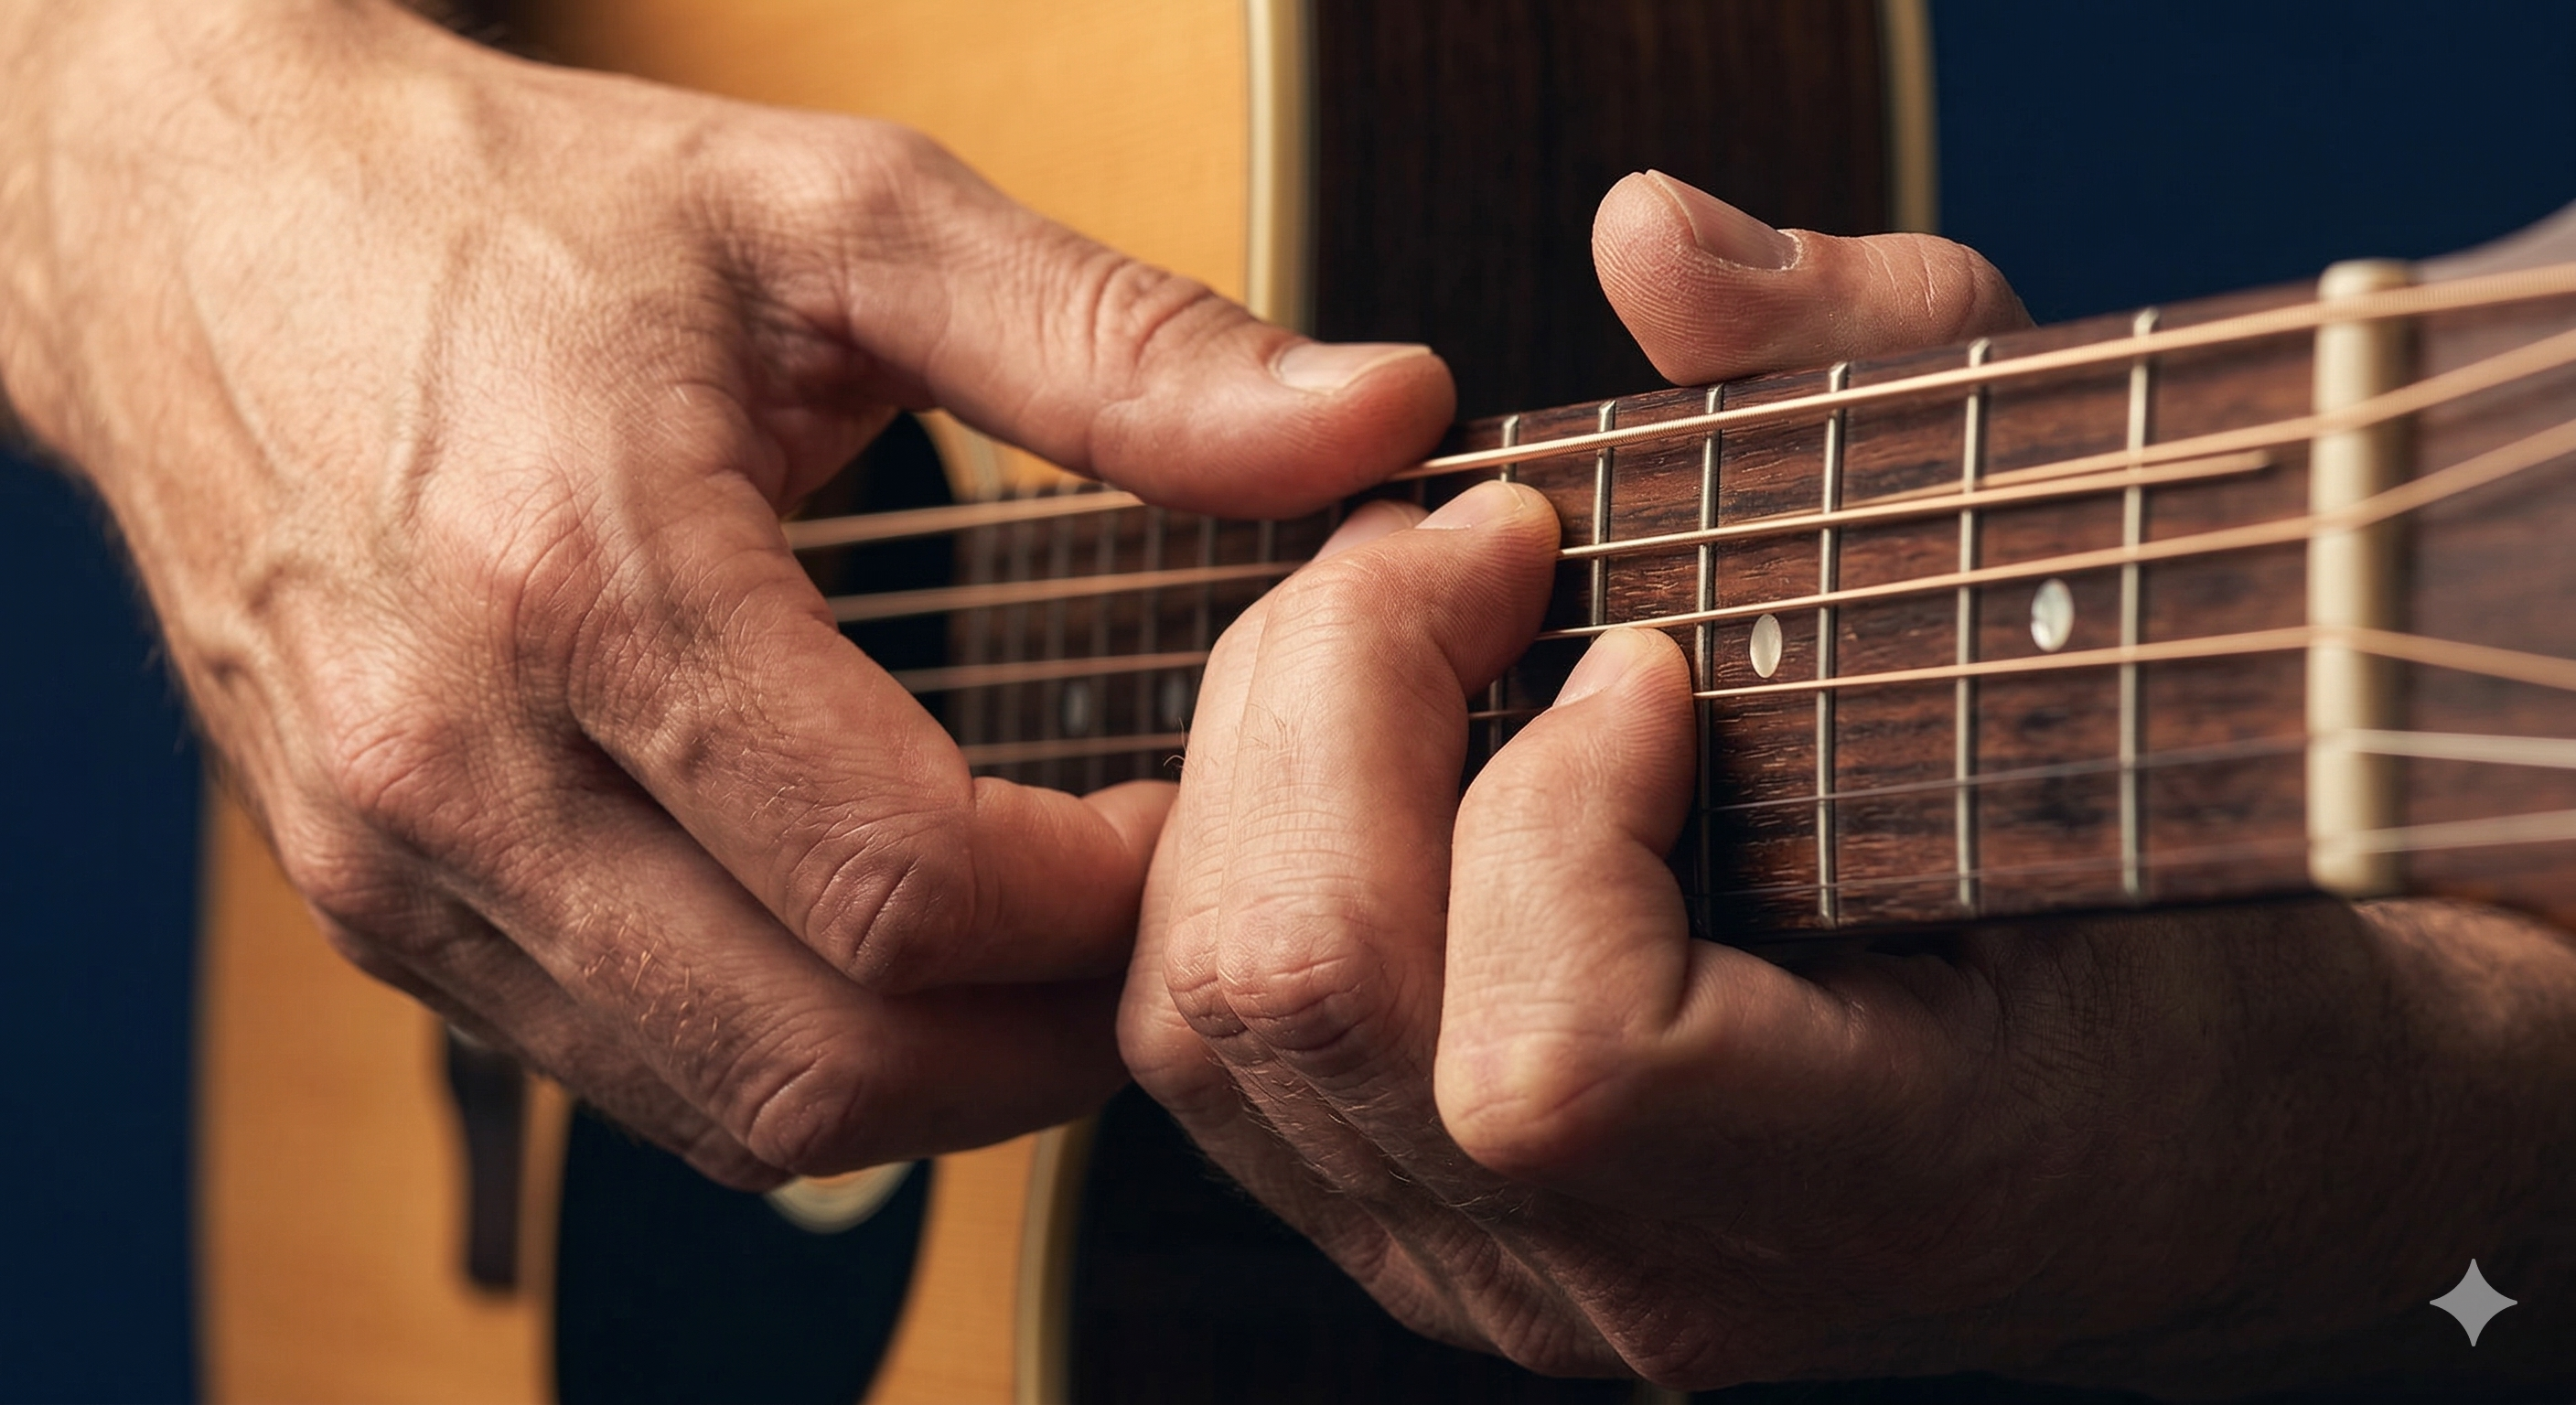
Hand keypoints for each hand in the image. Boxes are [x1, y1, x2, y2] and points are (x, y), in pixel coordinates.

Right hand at [0, 0, 1449, 1184]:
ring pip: (727, 1114)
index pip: (904, 886)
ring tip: (1053, 957)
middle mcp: (459, 763)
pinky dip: (796, 1059)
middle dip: (1047, 1044)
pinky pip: (629, 1076)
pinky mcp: (377, 904)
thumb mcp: (837, 215)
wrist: (196, 228)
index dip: (1106, 902)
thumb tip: (1367, 418)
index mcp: (582, 577)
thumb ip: (1120, 343)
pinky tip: (889, 954)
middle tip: (1165, 933)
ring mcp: (396, 863)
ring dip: (937, 1080)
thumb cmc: (503, 211)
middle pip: (823, 1060)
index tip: (1206, 824)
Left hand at [1119, 174, 2575, 1393]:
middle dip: (1337, 694)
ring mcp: (1501, 1279)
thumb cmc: (2161, 879)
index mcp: (1851, 1184)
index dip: (1555, 809)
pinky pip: (1209, 1044)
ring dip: (1265, 753)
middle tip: (1466, 548)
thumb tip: (1646, 240)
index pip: (1557, 1062)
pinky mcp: (1416, 1231)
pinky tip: (1364, 747)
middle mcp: (1632, 1276)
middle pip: (1306, 999)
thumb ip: (1890, 364)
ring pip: (1210, 1018)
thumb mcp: (2093, 584)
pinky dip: (1237, 846)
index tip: (1656, 659)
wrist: (2169, 1137)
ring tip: (1410, 629)